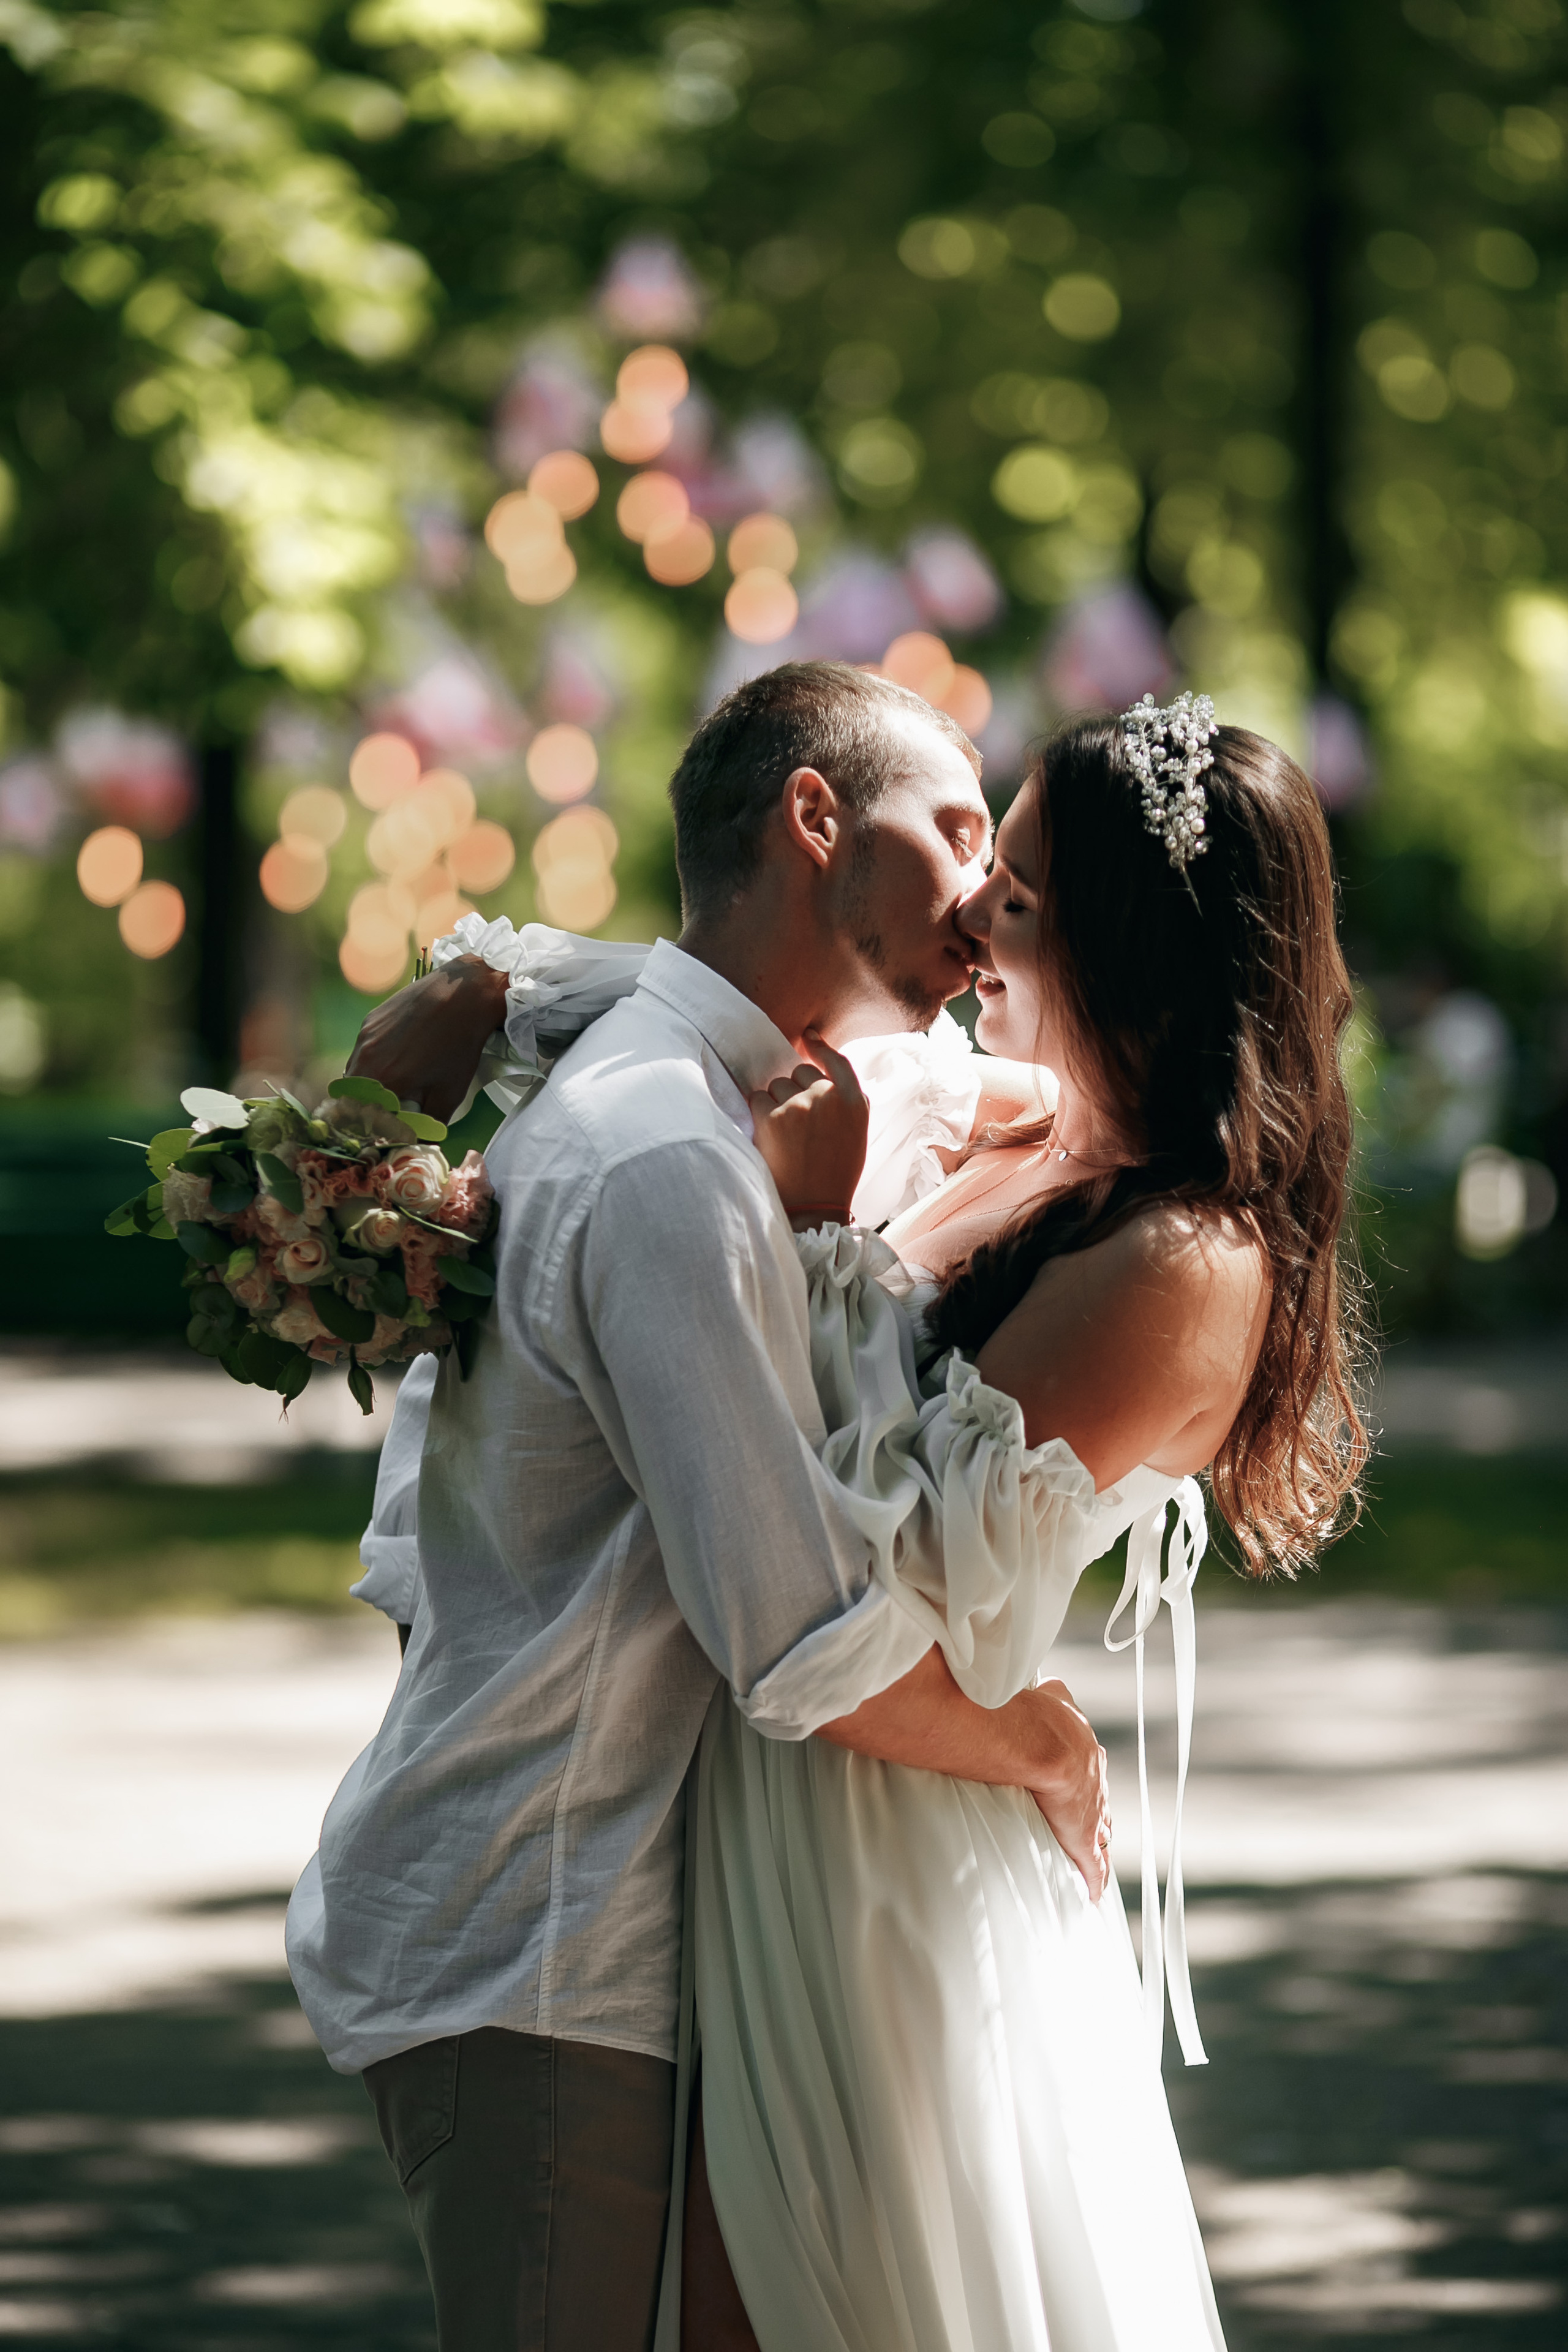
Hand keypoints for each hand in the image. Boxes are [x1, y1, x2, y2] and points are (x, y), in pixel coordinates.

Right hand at [346, 955, 508, 1121]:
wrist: (463, 993)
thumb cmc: (458, 1046)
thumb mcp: (449, 1093)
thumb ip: (430, 1124)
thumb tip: (421, 1144)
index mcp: (379, 1079)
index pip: (358, 1116)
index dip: (369, 1126)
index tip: (385, 1129)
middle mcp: (363, 1057)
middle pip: (353, 1094)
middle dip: (368, 1106)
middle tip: (391, 1109)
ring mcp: (365, 1034)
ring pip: (356, 1070)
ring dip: (370, 1083)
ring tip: (396, 1083)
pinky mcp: (371, 1018)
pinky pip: (364, 1049)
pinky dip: (375, 1060)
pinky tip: (399, 1056)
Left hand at [747, 1030, 868, 1227]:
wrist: (813, 1206)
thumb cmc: (836, 1174)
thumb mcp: (857, 1134)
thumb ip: (846, 1101)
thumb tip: (826, 1075)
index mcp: (853, 1101)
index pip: (837, 1061)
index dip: (821, 1047)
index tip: (808, 1038)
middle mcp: (826, 1097)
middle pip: (801, 1072)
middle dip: (795, 1088)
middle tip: (798, 1121)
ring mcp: (798, 1105)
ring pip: (777, 1085)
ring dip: (776, 1101)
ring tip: (785, 1133)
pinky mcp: (771, 1117)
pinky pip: (757, 1098)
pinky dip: (758, 1112)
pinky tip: (769, 1134)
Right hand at [1012, 1677, 1112, 1899]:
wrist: (1038, 1741)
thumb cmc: (1034, 1715)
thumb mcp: (1050, 1695)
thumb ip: (1050, 1695)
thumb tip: (1047, 1684)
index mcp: (1084, 1747)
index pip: (1089, 1767)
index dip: (1084, 1778)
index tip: (1077, 1785)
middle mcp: (1094, 1779)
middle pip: (1099, 1799)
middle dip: (1094, 1809)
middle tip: (1087, 1821)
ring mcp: (1091, 1810)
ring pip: (1102, 1831)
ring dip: (1097, 1843)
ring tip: (1092, 1855)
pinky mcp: (1082, 1839)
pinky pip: (1093, 1866)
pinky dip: (1095, 1879)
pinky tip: (1094, 1893)